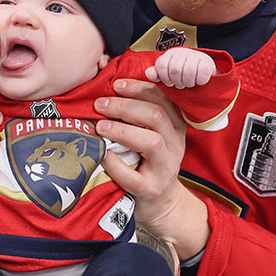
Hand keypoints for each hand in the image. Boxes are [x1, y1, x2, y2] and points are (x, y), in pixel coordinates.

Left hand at [95, 80, 208, 259]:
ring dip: (122, 130)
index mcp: (175, 126)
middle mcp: (175, 144)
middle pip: (155, 116)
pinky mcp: (151, 190)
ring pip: (151, 142)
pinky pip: (133, 176)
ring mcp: (165, 168)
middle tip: (100, 105)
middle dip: (125, 106)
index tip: (116, 84)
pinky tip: (102, 155)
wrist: (160, 203)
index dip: (138, 88)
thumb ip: (134, 109)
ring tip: (100, 127)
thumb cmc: (146, 161)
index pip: (162, 98)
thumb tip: (104, 71)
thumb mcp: (149, 133)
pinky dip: (115, 164)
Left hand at [146, 48, 215, 88]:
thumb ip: (157, 74)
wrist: (201, 70)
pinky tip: (198, 81)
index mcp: (170, 54)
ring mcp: (195, 55)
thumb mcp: (167, 74)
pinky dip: (199, 81)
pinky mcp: (207, 62)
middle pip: (175, 70)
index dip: (165, 78)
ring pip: (188, 72)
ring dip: (188, 83)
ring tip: (189, 84)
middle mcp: (182, 52)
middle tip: (181, 84)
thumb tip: (148, 73)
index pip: (162, 65)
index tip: (170, 83)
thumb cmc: (182, 74)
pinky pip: (201, 74)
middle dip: (177, 82)